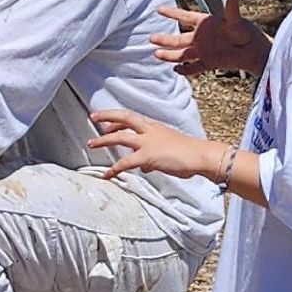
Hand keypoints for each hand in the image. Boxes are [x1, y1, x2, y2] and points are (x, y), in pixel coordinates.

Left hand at [89, 109, 223, 181]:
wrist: (200, 156)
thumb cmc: (189, 155)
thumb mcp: (169, 151)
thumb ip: (154, 157)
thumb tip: (144, 167)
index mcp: (155, 127)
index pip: (133, 118)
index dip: (118, 118)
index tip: (107, 122)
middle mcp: (150, 131)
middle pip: (125, 118)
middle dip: (107, 116)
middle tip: (93, 116)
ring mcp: (148, 142)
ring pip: (120, 137)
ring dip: (103, 140)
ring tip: (91, 144)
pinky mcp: (147, 156)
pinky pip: (125, 163)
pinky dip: (114, 169)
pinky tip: (106, 175)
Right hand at [149, 0, 267, 76]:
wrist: (254, 52)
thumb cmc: (246, 33)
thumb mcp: (236, 20)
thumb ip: (232, 7)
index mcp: (206, 23)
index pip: (185, 17)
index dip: (172, 13)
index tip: (159, 9)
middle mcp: (202, 37)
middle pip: (178, 38)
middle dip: (164, 39)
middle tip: (151, 37)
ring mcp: (204, 51)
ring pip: (181, 54)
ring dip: (169, 55)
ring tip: (155, 54)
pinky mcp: (209, 62)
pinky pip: (193, 67)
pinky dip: (184, 70)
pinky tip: (175, 70)